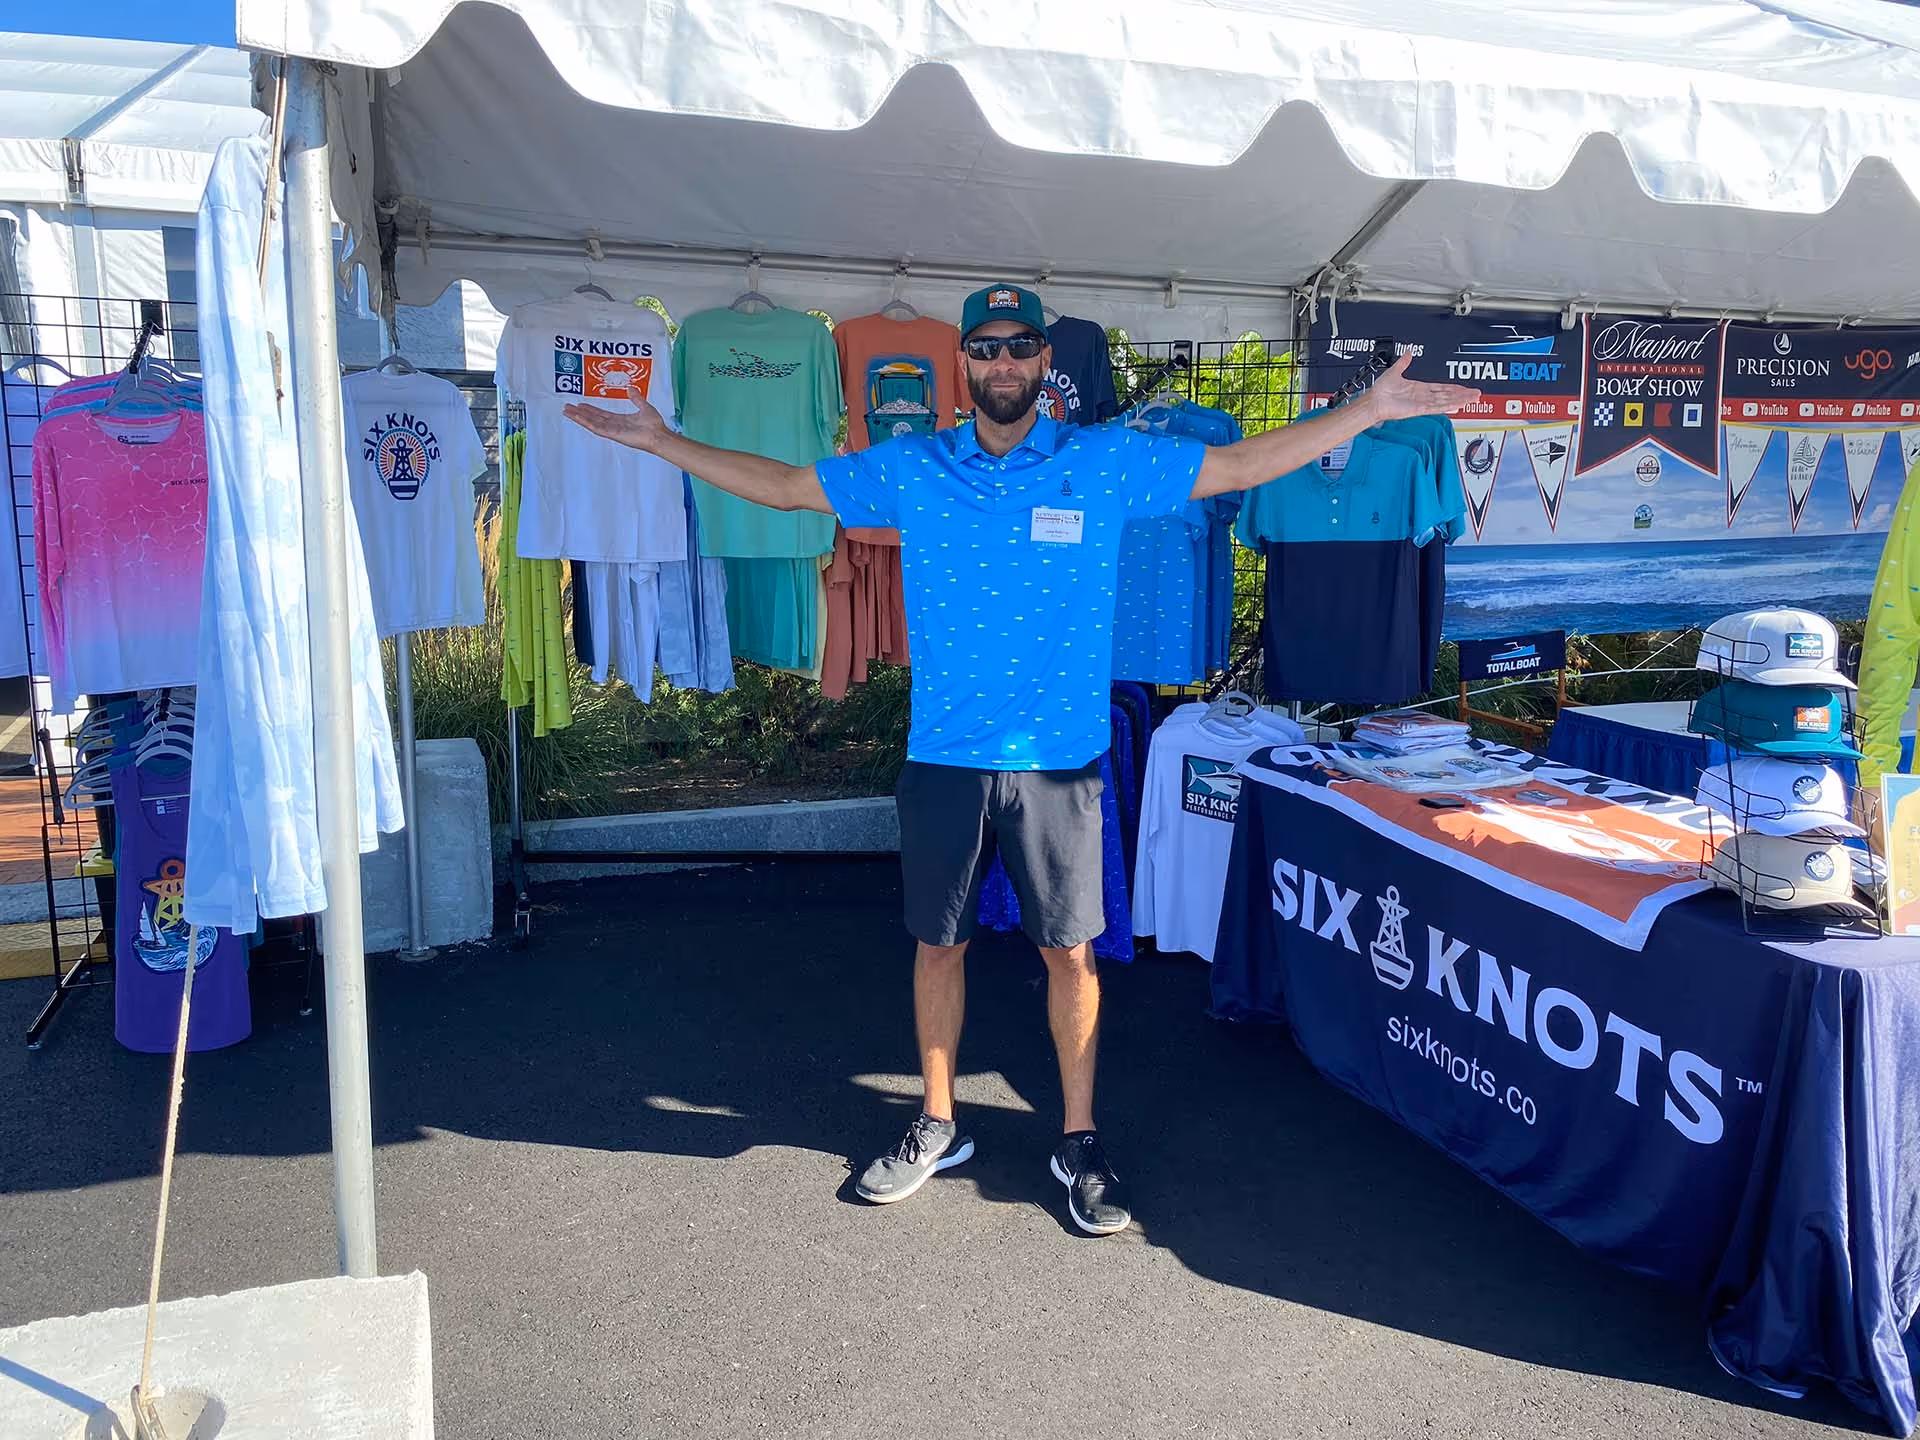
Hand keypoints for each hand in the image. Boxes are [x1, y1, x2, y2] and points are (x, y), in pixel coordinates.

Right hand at [563, 393, 668, 451]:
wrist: (659, 435)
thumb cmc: (654, 425)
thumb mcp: (644, 406)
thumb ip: (636, 398)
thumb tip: (630, 388)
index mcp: (621, 421)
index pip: (602, 414)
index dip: (591, 409)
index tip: (581, 405)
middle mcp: (615, 426)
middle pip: (593, 418)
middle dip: (580, 413)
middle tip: (568, 407)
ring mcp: (613, 431)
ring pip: (592, 423)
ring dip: (579, 417)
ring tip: (567, 411)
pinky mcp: (613, 434)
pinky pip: (597, 428)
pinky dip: (586, 422)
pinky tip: (578, 417)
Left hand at [1363, 353, 1481, 422]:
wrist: (1374, 401)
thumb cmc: (1380, 391)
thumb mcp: (1395, 371)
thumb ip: (1404, 362)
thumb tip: (1408, 352)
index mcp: (1419, 388)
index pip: (1441, 388)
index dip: (1454, 388)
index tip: (1464, 388)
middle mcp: (1422, 396)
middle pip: (1447, 394)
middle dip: (1463, 394)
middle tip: (1476, 394)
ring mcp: (1422, 403)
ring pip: (1446, 401)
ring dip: (1460, 399)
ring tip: (1474, 398)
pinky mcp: (1419, 409)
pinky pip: (1437, 407)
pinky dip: (1448, 405)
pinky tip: (1459, 404)